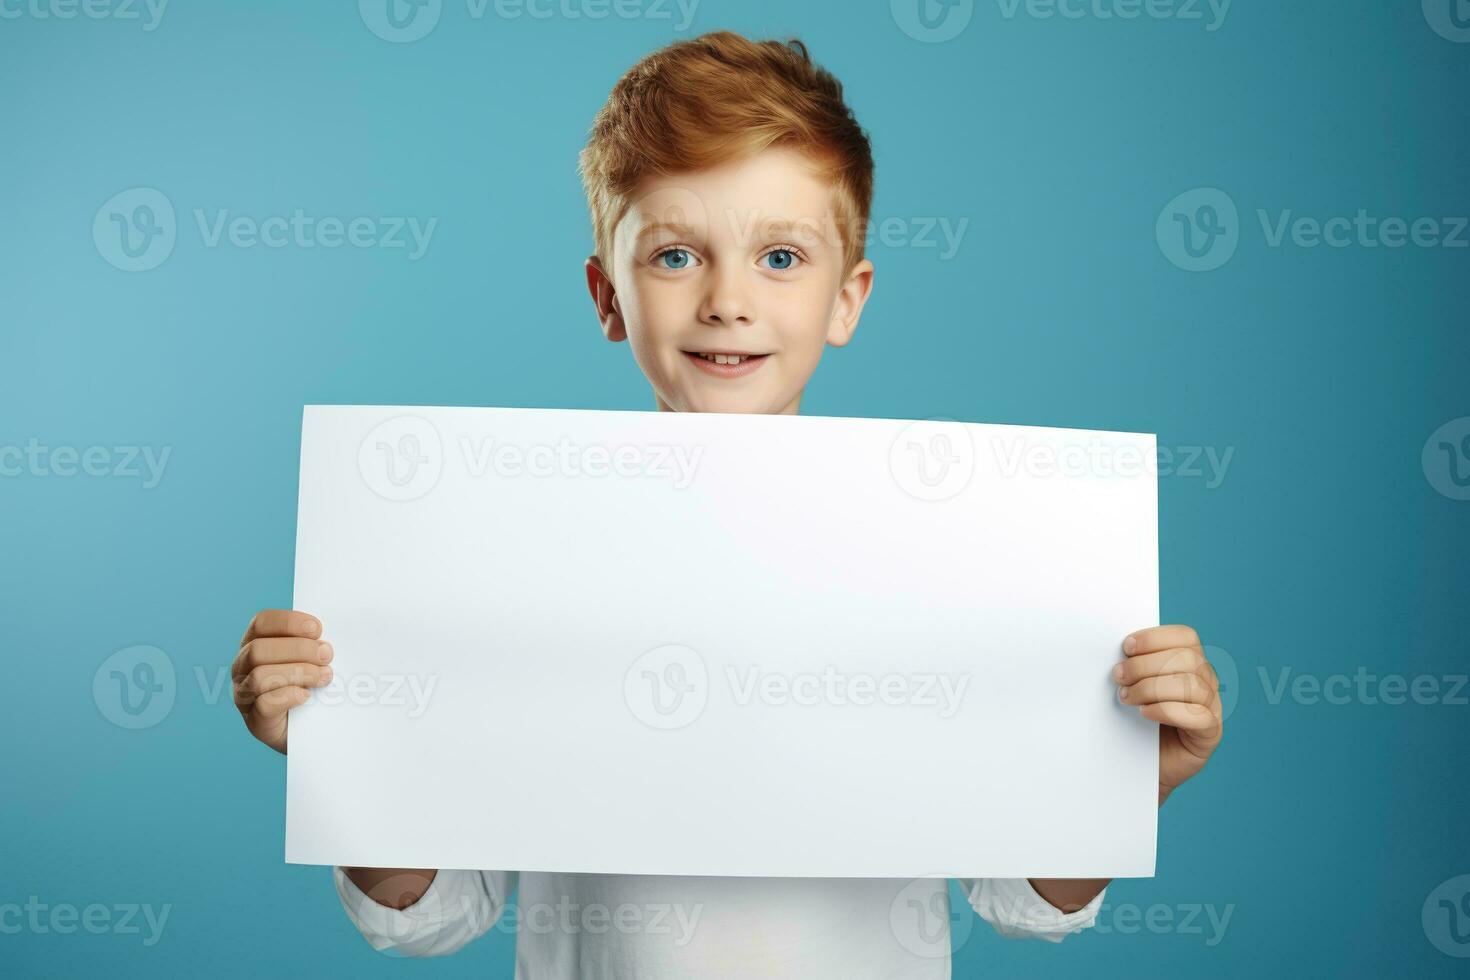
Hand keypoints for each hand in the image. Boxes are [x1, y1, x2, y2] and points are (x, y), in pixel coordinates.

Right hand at [232, 609, 334, 753]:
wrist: (315, 730)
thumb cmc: (315, 687)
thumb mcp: (314, 659)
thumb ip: (315, 644)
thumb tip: (328, 638)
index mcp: (255, 643)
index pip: (262, 622)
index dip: (289, 622)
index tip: (317, 629)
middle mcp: (243, 668)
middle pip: (259, 649)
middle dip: (298, 649)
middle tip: (327, 656)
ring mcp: (245, 696)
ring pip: (259, 676)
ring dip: (298, 672)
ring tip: (324, 677)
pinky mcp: (255, 722)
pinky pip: (264, 704)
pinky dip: (289, 696)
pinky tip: (307, 696)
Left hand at [1114, 625, 1221, 802]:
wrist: (1138, 763)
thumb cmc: (1134, 719)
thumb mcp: (1132, 685)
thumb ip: (1133, 665)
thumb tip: (1117, 650)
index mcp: (1190, 662)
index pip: (1186, 637)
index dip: (1155, 638)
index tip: (1126, 647)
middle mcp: (1206, 682)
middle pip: (1188, 659)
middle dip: (1146, 665)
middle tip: (1119, 677)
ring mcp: (1212, 707)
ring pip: (1193, 685)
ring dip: (1152, 688)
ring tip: (1127, 698)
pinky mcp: (1210, 734)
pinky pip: (1198, 716)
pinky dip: (1167, 711)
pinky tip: (1145, 714)